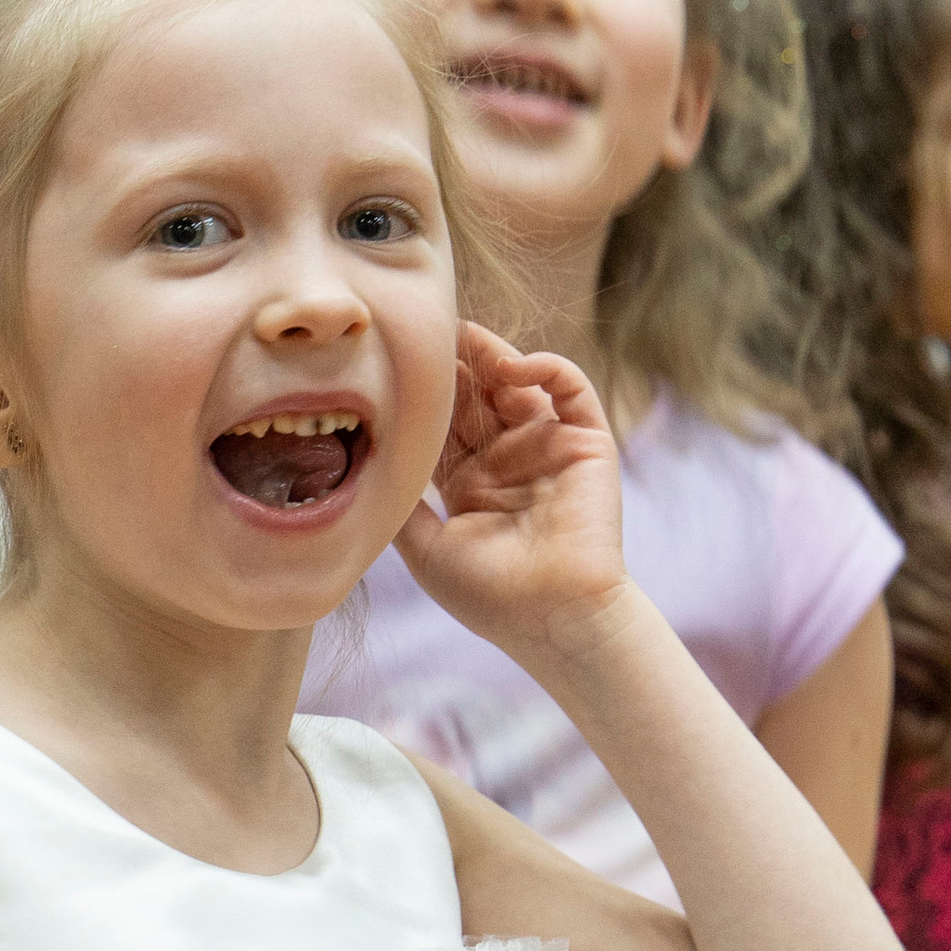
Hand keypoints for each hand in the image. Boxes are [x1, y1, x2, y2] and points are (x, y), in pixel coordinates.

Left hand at [394, 326, 630, 657]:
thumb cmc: (490, 596)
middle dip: (455, 364)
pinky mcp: (586, 442)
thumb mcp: (427, 549)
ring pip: (519, 383)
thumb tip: (364, 467)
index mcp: (471, 483)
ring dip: (492, 356)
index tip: (395, 364)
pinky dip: (545, 366)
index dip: (425, 393)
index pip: (444, 424)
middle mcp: (509, 460)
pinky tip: (512, 365)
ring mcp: (548, 448)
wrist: (553, 618)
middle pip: (478, 395)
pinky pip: (570, 388)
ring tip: (463, 339)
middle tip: (426, 332)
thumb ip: (401, 505)